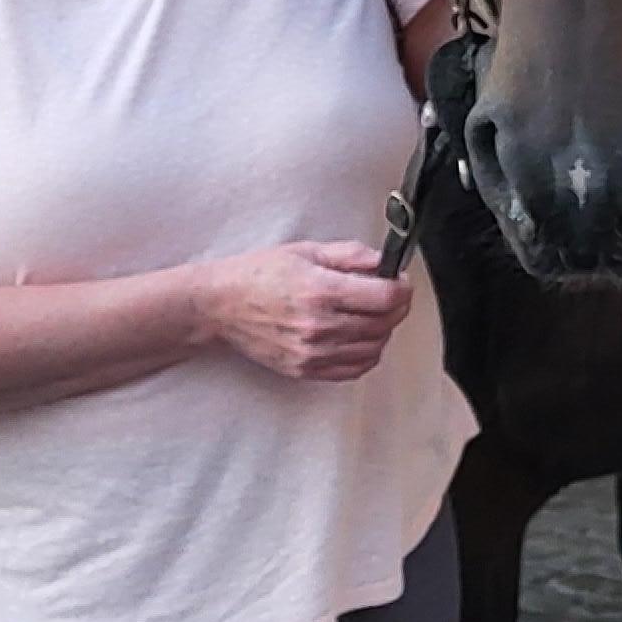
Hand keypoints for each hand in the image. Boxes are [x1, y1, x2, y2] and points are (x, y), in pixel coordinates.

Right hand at [200, 242, 413, 383]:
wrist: (220, 306)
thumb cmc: (259, 274)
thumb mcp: (307, 251)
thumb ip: (351, 255)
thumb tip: (384, 263)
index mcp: (321, 290)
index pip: (386, 297)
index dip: (402, 287)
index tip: (399, 281)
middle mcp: (320, 325)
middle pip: (384, 323)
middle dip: (396, 306)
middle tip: (390, 294)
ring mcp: (313, 352)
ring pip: (374, 348)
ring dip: (383, 331)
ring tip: (372, 315)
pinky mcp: (306, 370)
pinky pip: (354, 369)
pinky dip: (367, 354)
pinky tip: (359, 338)